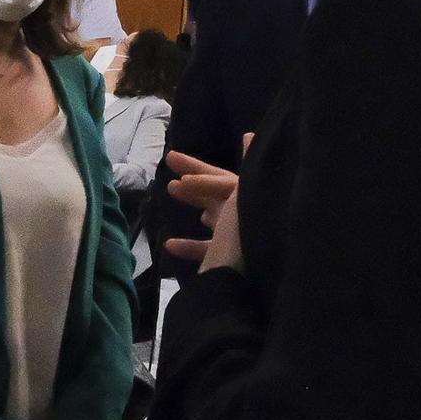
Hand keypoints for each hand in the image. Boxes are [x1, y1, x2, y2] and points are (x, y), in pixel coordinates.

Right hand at [164, 137, 248, 272]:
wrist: (234, 285)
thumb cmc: (238, 236)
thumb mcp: (241, 194)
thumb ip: (247, 165)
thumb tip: (251, 134)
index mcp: (247, 200)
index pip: (222, 179)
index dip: (200, 171)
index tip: (174, 164)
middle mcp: (243, 217)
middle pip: (216, 191)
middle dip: (193, 176)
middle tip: (169, 158)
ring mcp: (235, 239)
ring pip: (212, 216)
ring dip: (192, 201)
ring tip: (169, 189)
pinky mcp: (224, 260)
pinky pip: (206, 248)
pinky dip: (189, 244)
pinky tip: (169, 243)